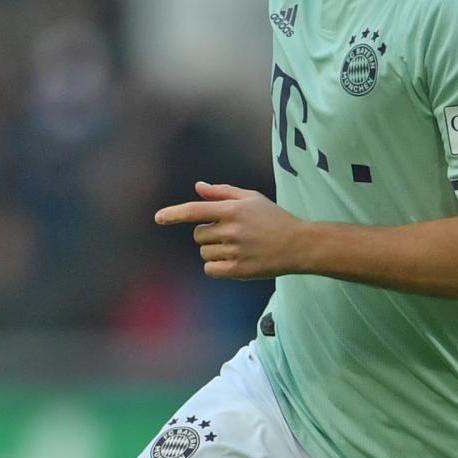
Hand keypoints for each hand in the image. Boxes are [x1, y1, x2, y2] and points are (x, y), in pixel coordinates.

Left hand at [154, 182, 309, 279]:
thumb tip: (199, 187)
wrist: (299, 245)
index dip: (174, 214)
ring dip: (213, 251)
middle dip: (207, 234)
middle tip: (229, 234)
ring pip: (204, 253)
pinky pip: (210, 269)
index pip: (195, 211)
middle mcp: (232, 230)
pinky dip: (215, 266)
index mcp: (233, 210)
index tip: (158, 218)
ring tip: (237, 247)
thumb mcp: (251, 199)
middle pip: (198, 235)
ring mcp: (235, 251)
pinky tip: (231, 261)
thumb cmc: (274, 219)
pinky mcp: (239, 270)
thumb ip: (223, 192)